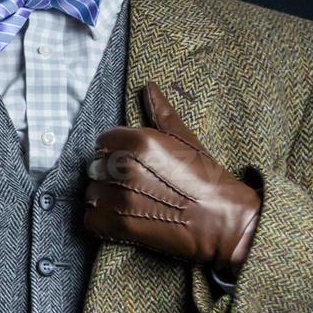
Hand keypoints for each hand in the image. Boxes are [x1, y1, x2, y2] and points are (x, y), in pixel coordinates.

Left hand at [84, 82, 261, 276]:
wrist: (222, 222)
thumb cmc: (207, 179)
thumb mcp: (186, 140)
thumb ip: (162, 113)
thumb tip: (148, 87)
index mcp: (139, 143)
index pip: (104, 140)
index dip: (116, 150)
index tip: (131, 160)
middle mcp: (125, 168)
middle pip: (96, 166)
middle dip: (110, 174)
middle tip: (134, 183)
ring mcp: (118, 198)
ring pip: (92, 192)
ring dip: (105, 197)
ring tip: (130, 201)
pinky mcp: (116, 226)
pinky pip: (91, 219)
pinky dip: (102, 220)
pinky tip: (123, 218)